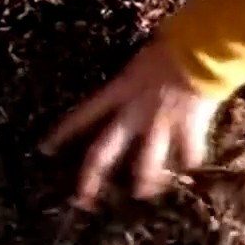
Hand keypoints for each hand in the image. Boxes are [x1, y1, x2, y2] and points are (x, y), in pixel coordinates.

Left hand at [40, 41, 219, 205]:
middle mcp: (135, 113)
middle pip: (104, 151)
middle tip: (82, 200)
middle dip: (91, 177)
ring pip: (146, 165)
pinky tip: (190, 169)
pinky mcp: (188, 130)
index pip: (84, 114)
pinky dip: (189, 162)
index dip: (63, 133)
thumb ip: (134, 79)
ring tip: (142, 194)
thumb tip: (134, 80)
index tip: (44, 149)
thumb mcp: (142, 61)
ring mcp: (160, 124)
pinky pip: (188, 155)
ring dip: (144, 183)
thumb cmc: (172, 45)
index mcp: (120, 90)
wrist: (200, 49)